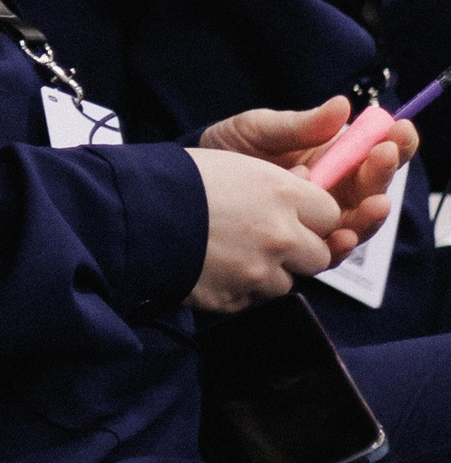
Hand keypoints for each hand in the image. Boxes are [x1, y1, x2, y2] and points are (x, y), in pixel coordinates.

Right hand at [185, 148, 344, 311]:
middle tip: (268, 236)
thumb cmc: (178, 179)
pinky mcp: (237, 300)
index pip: (330, 213)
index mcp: (282, 193)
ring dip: (269, 271)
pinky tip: (215, 266)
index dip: (313, 214)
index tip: (296, 212)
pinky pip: (254, 299)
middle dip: (300, 249)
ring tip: (232, 250)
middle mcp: (281, 235)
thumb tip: (304, 183)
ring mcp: (260, 272)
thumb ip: (281, 181)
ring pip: (287, 281)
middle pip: (319, 255)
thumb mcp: (235, 162)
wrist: (132, 215)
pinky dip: (241, 288)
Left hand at [200, 97, 415, 246]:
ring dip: (371, 215)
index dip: (394, 143)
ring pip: (358, 223)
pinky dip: (339, 245)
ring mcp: (317, 221)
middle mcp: (332, 192)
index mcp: (330, 159)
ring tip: (375, 203)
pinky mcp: (300, 248)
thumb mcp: (260, 129)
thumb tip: (343, 107)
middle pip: (372, 190)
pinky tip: (342, 236)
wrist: (188, 182)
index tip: (400, 130)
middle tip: (384, 158)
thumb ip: (301, 125)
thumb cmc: (226, 149)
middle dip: (384, 175)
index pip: (372, 152)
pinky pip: (328, 251)